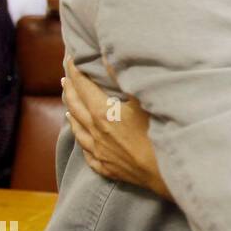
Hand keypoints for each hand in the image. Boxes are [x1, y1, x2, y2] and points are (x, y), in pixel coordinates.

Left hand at [62, 56, 169, 198]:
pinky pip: (86, 152)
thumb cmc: (158, 134)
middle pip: (76, 106)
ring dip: (71, 113)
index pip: (83, 87)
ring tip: (67, 104)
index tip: (69, 58)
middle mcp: (95, 131)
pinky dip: (80, 140)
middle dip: (70, 89)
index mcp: (102, 113)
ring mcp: (99, 151)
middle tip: (66, 77)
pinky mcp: (106, 166)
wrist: (164, 172)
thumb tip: (109, 58)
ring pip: (77, 129)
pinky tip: (81, 137)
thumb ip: (124, 79)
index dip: (75, 71)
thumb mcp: (143, 101)